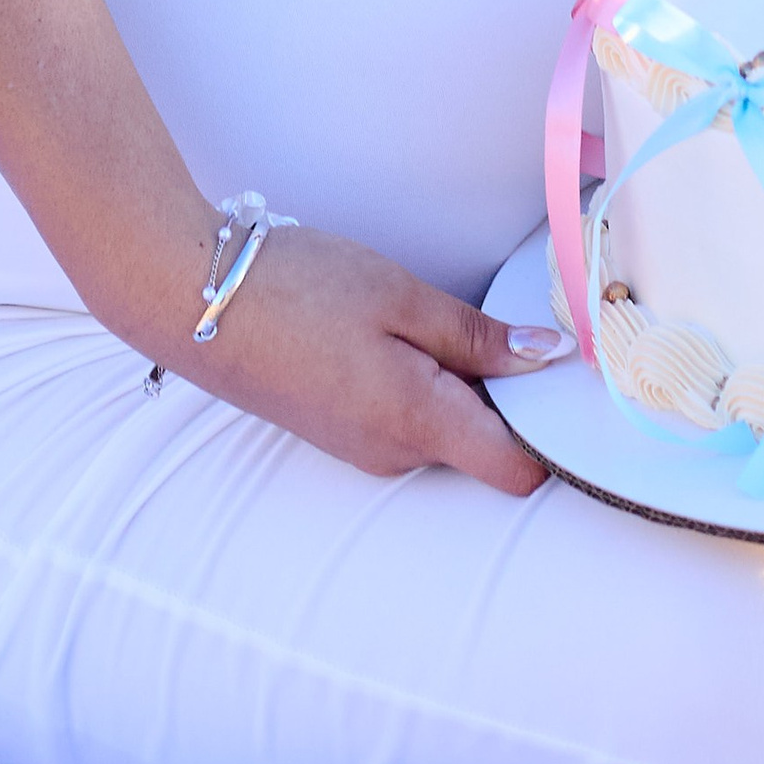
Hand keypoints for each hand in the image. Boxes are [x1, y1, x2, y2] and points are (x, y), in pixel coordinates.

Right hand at [157, 221, 563, 495]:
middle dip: (504, 394)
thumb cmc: (300, 290)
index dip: (553, 434)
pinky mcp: (339, 431)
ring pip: (444, 428)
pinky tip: (398, 330)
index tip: (569, 380)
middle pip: (484, 446)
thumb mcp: (401, 298)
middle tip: (503, 321)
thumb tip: (547, 359)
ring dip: (458, 382)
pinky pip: (406, 419)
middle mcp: (393, 455)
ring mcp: (361, 448)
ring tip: (437, 317)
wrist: (194, 301)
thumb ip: (477, 337)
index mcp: (418, 425)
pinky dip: (420, 381)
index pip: (516, 473)